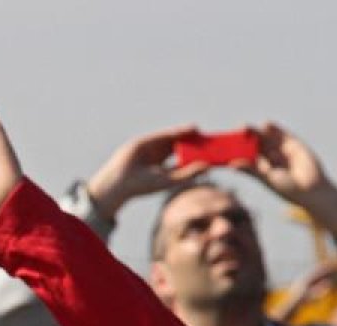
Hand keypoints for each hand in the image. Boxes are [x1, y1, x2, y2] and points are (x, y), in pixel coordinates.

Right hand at [85, 125, 209, 219]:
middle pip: (183, 148)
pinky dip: (178, 131)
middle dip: (196, 144)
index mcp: (166, 169)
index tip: (215, 154)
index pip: (186, 160)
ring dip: (189, 135)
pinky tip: (191, 129)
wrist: (121, 180)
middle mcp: (161, 158)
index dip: (199, 156)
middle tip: (213, 141)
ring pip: (175, 139)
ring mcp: (154, 149)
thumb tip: (207, 167)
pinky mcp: (147, 141)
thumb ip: (189, 173)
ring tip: (203, 132)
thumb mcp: (171, 179)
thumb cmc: (144, 185)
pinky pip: (165, 134)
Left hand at [242, 122, 336, 237]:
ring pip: (265, 137)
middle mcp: (268, 157)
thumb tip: (232, 165)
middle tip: (238, 130)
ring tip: (246, 126)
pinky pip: (280, 133)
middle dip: (245, 136)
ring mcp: (279, 149)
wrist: (312, 188)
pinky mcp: (292, 143)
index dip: (236, 149)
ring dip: (256, 131)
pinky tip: (266, 124)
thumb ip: (250, 170)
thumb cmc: (287, 188)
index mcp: (258, 167)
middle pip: (253, 143)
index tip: (225, 143)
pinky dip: (273, 128)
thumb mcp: (266, 178)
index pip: (244, 155)